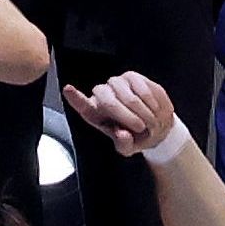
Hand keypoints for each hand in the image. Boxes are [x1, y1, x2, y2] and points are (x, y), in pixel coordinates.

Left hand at [60, 72, 178, 157]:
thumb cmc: (135, 137)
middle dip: (127, 117)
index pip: (82, 104)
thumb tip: (122, 134)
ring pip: (128, 96)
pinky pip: (144, 89)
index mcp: (95, 113)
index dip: (75, 97)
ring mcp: (116, 83)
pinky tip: (156, 111)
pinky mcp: (132, 77)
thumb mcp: (128, 148)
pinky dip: (153, 104)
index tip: (68, 89)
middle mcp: (102, 94)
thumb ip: (123, 144)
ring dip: (143, 112)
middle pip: (108, 101)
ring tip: (150, 123)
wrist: (155, 125)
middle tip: (140, 128)